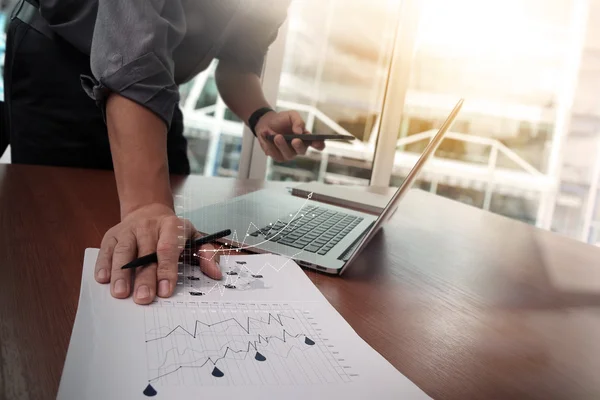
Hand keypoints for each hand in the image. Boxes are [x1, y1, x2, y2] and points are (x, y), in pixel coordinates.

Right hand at [94, 203, 221, 303]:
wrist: (149, 212)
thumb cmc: (174, 233)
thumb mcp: (194, 238)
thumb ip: (207, 254)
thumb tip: (216, 273)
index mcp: (171, 226)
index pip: (168, 248)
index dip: (167, 270)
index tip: (166, 290)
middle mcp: (148, 226)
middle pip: (144, 253)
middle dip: (144, 278)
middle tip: (144, 299)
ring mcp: (128, 230)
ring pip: (123, 251)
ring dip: (121, 273)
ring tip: (121, 293)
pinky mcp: (112, 235)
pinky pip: (106, 250)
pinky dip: (104, 264)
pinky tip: (104, 279)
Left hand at [254, 110, 325, 161]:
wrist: (266, 122)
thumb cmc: (282, 120)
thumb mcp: (291, 115)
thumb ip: (298, 121)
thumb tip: (299, 132)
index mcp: (306, 138)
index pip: (317, 144)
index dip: (319, 144)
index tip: (318, 142)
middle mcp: (299, 147)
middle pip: (302, 151)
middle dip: (299, 146)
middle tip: (295, 140)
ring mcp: (289, 153)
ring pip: (288, 154)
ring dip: (282, 146)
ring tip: (277, 136)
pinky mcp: (278, 156)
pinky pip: (275, 154)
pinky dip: (270, 145)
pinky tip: (267, 136)